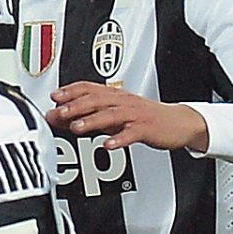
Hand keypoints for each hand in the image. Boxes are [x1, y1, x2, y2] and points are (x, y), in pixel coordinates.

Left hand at [50, 82, 208, 153]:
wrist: (178, 122)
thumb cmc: (142, 116)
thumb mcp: (112, 113)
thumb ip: (85, 114)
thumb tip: (56, 116)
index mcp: (114, 94)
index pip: (88, 87)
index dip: (70, 91)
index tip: (54, 97)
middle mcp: (123, 101)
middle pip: (96, 100)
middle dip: (75, 105)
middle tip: (59, 113)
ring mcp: (135, 114)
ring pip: (111, 114)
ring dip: (92, 120)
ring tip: (77, 127)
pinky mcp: (147, 128)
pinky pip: (131, 133)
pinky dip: (119, 139)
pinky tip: (107, 145)